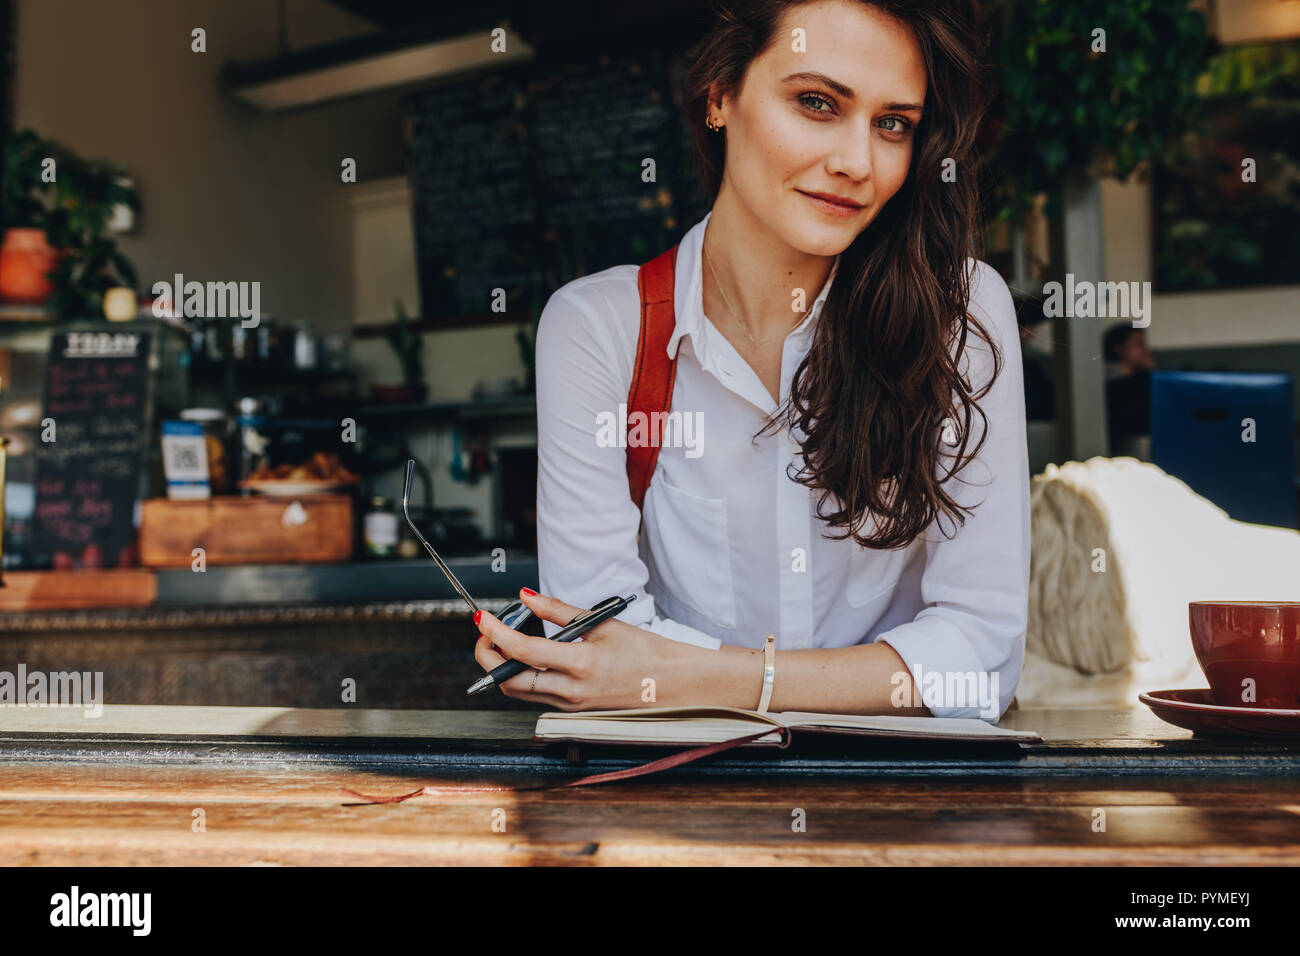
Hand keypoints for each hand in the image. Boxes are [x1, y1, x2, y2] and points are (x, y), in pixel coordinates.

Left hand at [472, 588, 683, 710]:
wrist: (671, 683)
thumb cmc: (644, 651)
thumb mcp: (601, 623)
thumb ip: (558, 611)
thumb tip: (527, 597)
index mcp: (581, 663)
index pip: (523, 650)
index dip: (496, 633)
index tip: (482, 618)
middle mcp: (571, 690)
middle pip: (508, 680)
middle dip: (487, 656)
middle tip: (485, 633)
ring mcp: (570, 705)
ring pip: (517, 691)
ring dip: (501, 667)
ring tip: (503, 642)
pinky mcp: (571, 711)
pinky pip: (535, 695)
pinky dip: (522, 676)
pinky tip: (528, 658)